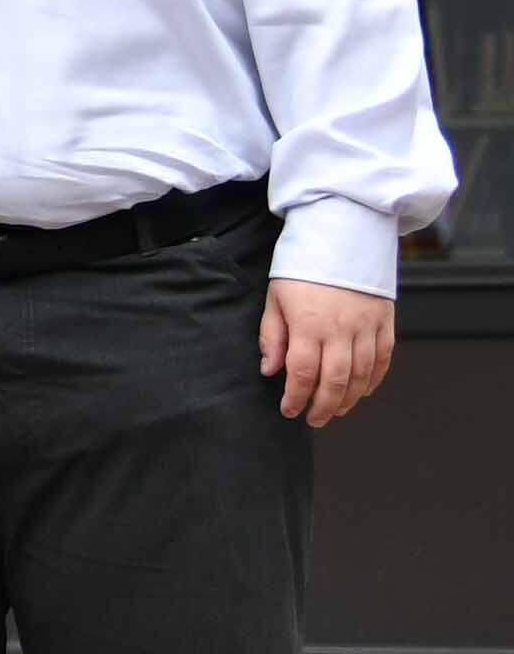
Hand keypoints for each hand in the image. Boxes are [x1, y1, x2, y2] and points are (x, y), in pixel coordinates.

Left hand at [262, 277, 394, 426]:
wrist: (341, 233)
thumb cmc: (303, 266)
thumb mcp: (275, 298)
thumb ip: (273, 336)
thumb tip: (270, 370)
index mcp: (308, 324)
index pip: (302, 373)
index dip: (296, 398)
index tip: (289, 410)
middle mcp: (341, 328)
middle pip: (335, 380)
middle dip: (324, 406)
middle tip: (314, 419)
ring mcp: (367, 325)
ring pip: (362, 373)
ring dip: (349, 398)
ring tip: (336, 410)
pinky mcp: (385, 320)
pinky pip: (384, 357)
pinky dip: (374, 378)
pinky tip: (363, 390)